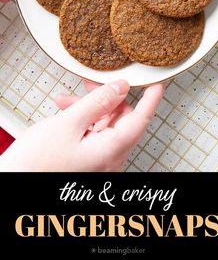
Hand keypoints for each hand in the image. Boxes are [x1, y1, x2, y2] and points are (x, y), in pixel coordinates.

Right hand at [0, 80, 164, 171]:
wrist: (14, 181)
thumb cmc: (36, 164)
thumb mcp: (68, 124)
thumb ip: (98, 103)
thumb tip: (120, 88)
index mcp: (110, 151)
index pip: (140, 121)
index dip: (150, 100)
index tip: (157, 85)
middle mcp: (110, 160)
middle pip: (121, 121)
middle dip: (108, 99)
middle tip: (93, 83)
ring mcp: (100, 163)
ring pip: (106, 126)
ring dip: (91, 109)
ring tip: (70, 100)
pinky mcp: (89, 162)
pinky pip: (94, 136)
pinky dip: (83, 121)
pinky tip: (67, 112)